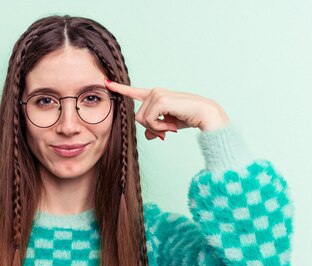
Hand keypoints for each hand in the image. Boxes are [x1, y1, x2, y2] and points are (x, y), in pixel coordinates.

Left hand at [105, 80, 229, 140]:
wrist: (205, 114)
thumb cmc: (189, 118)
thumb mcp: (168, 125)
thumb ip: (156, 129)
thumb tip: (148, 136)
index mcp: (155, 96)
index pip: (134, 92)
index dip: (120, 88)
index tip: (106, 82)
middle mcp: (154, 92)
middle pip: (137, 118)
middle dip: (151, 127)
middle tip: (166, 128)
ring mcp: (156, 94)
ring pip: (142, 120)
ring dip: (156, 127)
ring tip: (170, 125)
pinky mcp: (159, 99)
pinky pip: (149, 121)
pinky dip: (160, 126)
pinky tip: (171, 123)